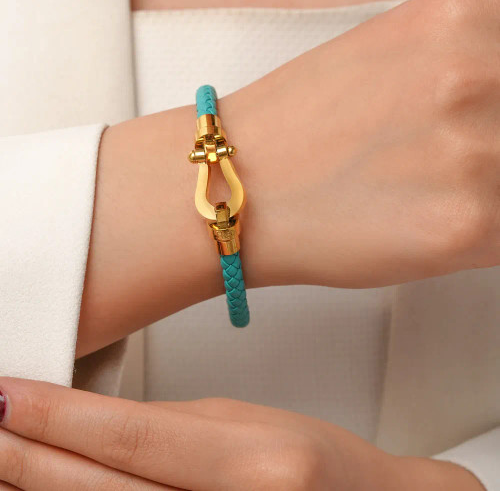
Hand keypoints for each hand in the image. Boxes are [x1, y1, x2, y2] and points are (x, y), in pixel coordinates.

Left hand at [0, 378, 483, 489]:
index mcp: (254, 461)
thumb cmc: (316, 460)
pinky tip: (49, 488)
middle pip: (100, 490)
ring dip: (40, 489)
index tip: (6, 393)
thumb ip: (169, 425)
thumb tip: (93, 425)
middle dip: (26, 458)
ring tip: (4, 457)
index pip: (130, 436)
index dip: (57, 417)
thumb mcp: (245, 421)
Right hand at [78, 0, 499, 354]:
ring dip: (485, 191)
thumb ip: (469, 62)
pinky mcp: (465, 225)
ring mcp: (476, 150)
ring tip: (429, 194)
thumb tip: (495, 98)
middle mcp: (479, 72)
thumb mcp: (400, 53)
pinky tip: (435, 222)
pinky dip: (483, 235)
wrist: (238, 189)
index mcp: (463, 13)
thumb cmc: (296, 129)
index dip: (499, 106)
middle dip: (491, 145)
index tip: (486, 120)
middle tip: (446, 159)